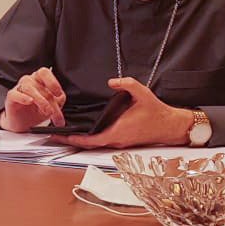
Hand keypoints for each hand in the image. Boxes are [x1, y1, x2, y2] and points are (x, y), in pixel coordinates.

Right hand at [0, 67, 65, 131]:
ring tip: (46, 112)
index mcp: (40, 80)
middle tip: (53, 111)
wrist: (23, 123)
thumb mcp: (51, 108)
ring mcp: (19, 88)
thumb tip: (61, 98)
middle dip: (49, 98)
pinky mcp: (11, 97)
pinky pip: (15, 94)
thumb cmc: (36, 111)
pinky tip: (29, 101)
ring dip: (40, 101)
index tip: (58, 94)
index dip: (52, 81)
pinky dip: (23, 97)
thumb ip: (58, 101)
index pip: (45, 73)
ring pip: (29, 88)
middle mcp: (29, 81)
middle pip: (39, 84)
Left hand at [62, 77, 193, 149]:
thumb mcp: (143, 93)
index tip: (62, 136)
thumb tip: (111, 81)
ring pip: (95, 144)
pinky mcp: (122, 141)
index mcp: (118, 131)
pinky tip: (82, 132)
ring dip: (79, 140)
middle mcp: (116, 140)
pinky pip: (102, 142)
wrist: (170, 125)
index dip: (75, 139)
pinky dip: (89, 139)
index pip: (92, 139)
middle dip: (71, 140)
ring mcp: (119, 142)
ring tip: (63, 134)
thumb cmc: (156, 111)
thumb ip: (128, 84)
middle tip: (54, 135)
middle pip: (89, 144)